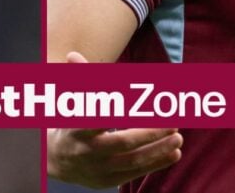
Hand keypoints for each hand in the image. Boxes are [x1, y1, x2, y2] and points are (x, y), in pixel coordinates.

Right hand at [46, 51, 183, 187]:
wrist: (55, 160)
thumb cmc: (71, 122)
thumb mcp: (71, 101)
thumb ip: (79, 78)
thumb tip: (72, 53)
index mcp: (78, 127)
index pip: (102, 118)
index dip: (122, 110)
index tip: (146, 100)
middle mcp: (88, 150)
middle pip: (123, 142)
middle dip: (150, 132)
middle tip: (174, 122)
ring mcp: (98, 168)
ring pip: (133, 160)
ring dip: (159, 149)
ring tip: (179, 138)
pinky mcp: (108, 180)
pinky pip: (136, 173)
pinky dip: (157, 164)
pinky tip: (174, 153)